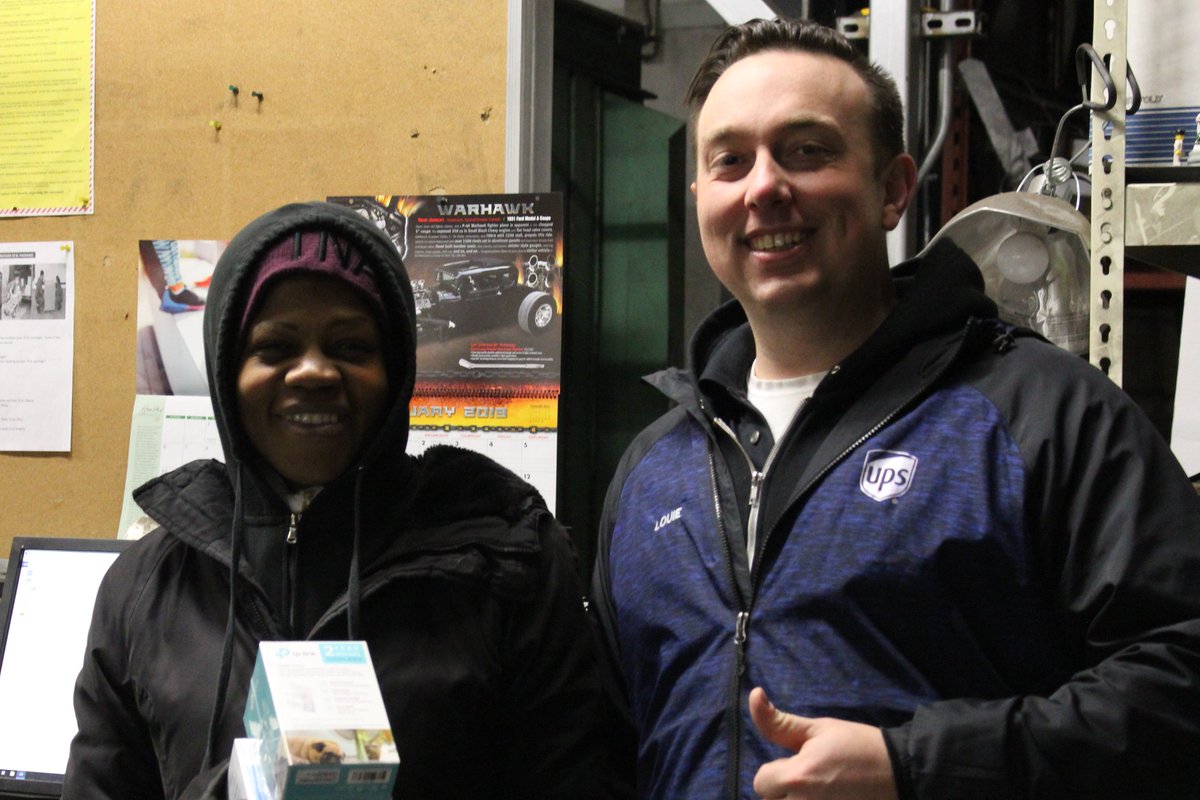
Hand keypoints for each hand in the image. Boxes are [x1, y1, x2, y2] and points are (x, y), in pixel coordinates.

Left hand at [749, 687, 899, 799]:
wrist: (903, 772)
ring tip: (822, 791)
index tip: (799, 765)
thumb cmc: (858, 747)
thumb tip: (754, 695)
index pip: (761, 782)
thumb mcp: (819, 729)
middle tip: (813, 780)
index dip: (775, 771)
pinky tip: (831, 799)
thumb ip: (779, 722)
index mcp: (798, 777)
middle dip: (784, 792)